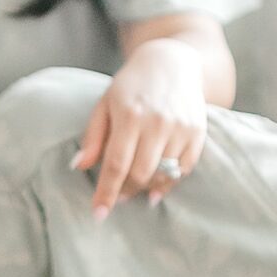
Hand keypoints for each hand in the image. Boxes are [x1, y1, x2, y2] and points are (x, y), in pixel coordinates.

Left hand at [72, 40, 208, 218]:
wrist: (171, 62)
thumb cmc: (131, 86)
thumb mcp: (105, 104)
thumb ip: (93, 136)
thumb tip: (79, 166)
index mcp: (130, 115)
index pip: (116, 164)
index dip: (106, 192)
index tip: (99, 214)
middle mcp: (157, 122)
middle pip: (140, 173)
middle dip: (126, 191)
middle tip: (118, 197)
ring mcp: (180, 127)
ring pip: (162, 174)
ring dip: (147, 188)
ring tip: (135, 189)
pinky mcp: (197, 131)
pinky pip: (183, 169)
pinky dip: (169, 182)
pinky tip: (157, 187)